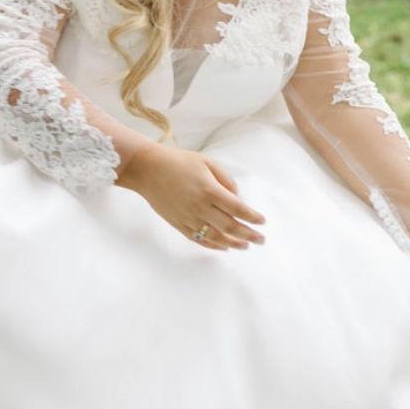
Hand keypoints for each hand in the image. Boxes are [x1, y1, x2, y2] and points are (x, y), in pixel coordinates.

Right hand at [117, 142, 265, 250]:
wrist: (147, 169)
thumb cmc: (179, 161)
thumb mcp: (207, 162)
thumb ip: (226, 180)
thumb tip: (238, 198)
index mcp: (210, 190)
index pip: (238, 209)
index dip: (252, 217)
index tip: (262, 222)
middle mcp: (200, 207)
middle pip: (230, 226)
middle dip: (248, 234)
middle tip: (260, 239)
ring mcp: (188, 218)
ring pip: (216, 237)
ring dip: (233, 243)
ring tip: (246, 246)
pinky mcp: (178, 224)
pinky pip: (199, 239)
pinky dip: (213, 245)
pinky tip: (224, 247)